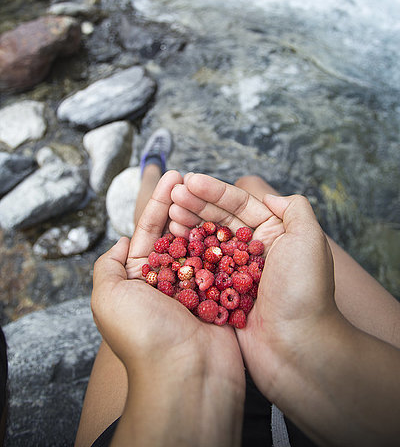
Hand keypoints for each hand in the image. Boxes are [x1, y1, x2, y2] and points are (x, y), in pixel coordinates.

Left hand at [92, 171, 244, 390]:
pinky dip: (226, 241)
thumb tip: (121, 241)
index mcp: (138, 279)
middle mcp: (167, 281)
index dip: (159, 203)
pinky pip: (224, 262)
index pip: (148, 232)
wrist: (186, 375)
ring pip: (202, 243)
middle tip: (193, 177)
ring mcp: (197, 288)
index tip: (173, 176)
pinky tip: (231, 219)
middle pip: (177, 233)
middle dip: (183, 203)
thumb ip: (108, 265)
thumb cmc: (144, 335)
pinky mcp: (222, 296)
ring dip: (204, 217)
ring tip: (209, 190)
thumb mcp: (108, 296)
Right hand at [169, 173, 338, 401]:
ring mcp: (236, 274)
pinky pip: (200, 270)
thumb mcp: (309, 239)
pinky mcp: (223, 296)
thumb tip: (270, 196)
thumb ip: (295, 209)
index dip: (214, 191)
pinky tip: (170, 242)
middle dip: (195, 205)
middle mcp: (254, 251)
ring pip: (207, 242)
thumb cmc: (304, 291)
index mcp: (275, 234)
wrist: (298, 347)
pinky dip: (185, 255)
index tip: (189, 181)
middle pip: (220, 220)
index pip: (240, 204)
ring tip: (168, 213)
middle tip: (172, 196)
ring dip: (187, 225)